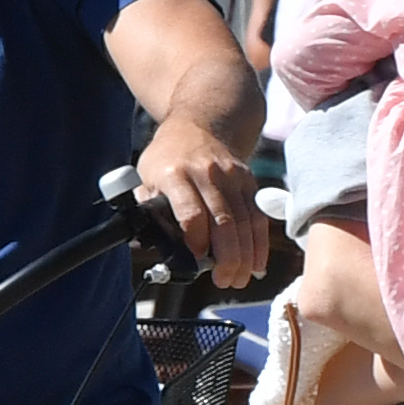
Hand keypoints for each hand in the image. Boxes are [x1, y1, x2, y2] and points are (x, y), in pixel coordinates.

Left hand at [135, 112, 267, 287]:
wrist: (199, 124)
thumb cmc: (167, 158)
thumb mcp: (145, 177)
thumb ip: (146, 208)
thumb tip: (145, 242)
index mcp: (175, 174)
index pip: (190, 211)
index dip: (196, 240)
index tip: (197, 259)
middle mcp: (207, 173)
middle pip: (223, 220)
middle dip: (226, 256)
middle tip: (223, 280)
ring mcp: (231, 176)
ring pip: (245, 221)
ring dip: (244, 255)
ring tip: (237, 279)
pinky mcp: (248, 180)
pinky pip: (257, 216)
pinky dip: (258, 242)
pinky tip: (256, 263)